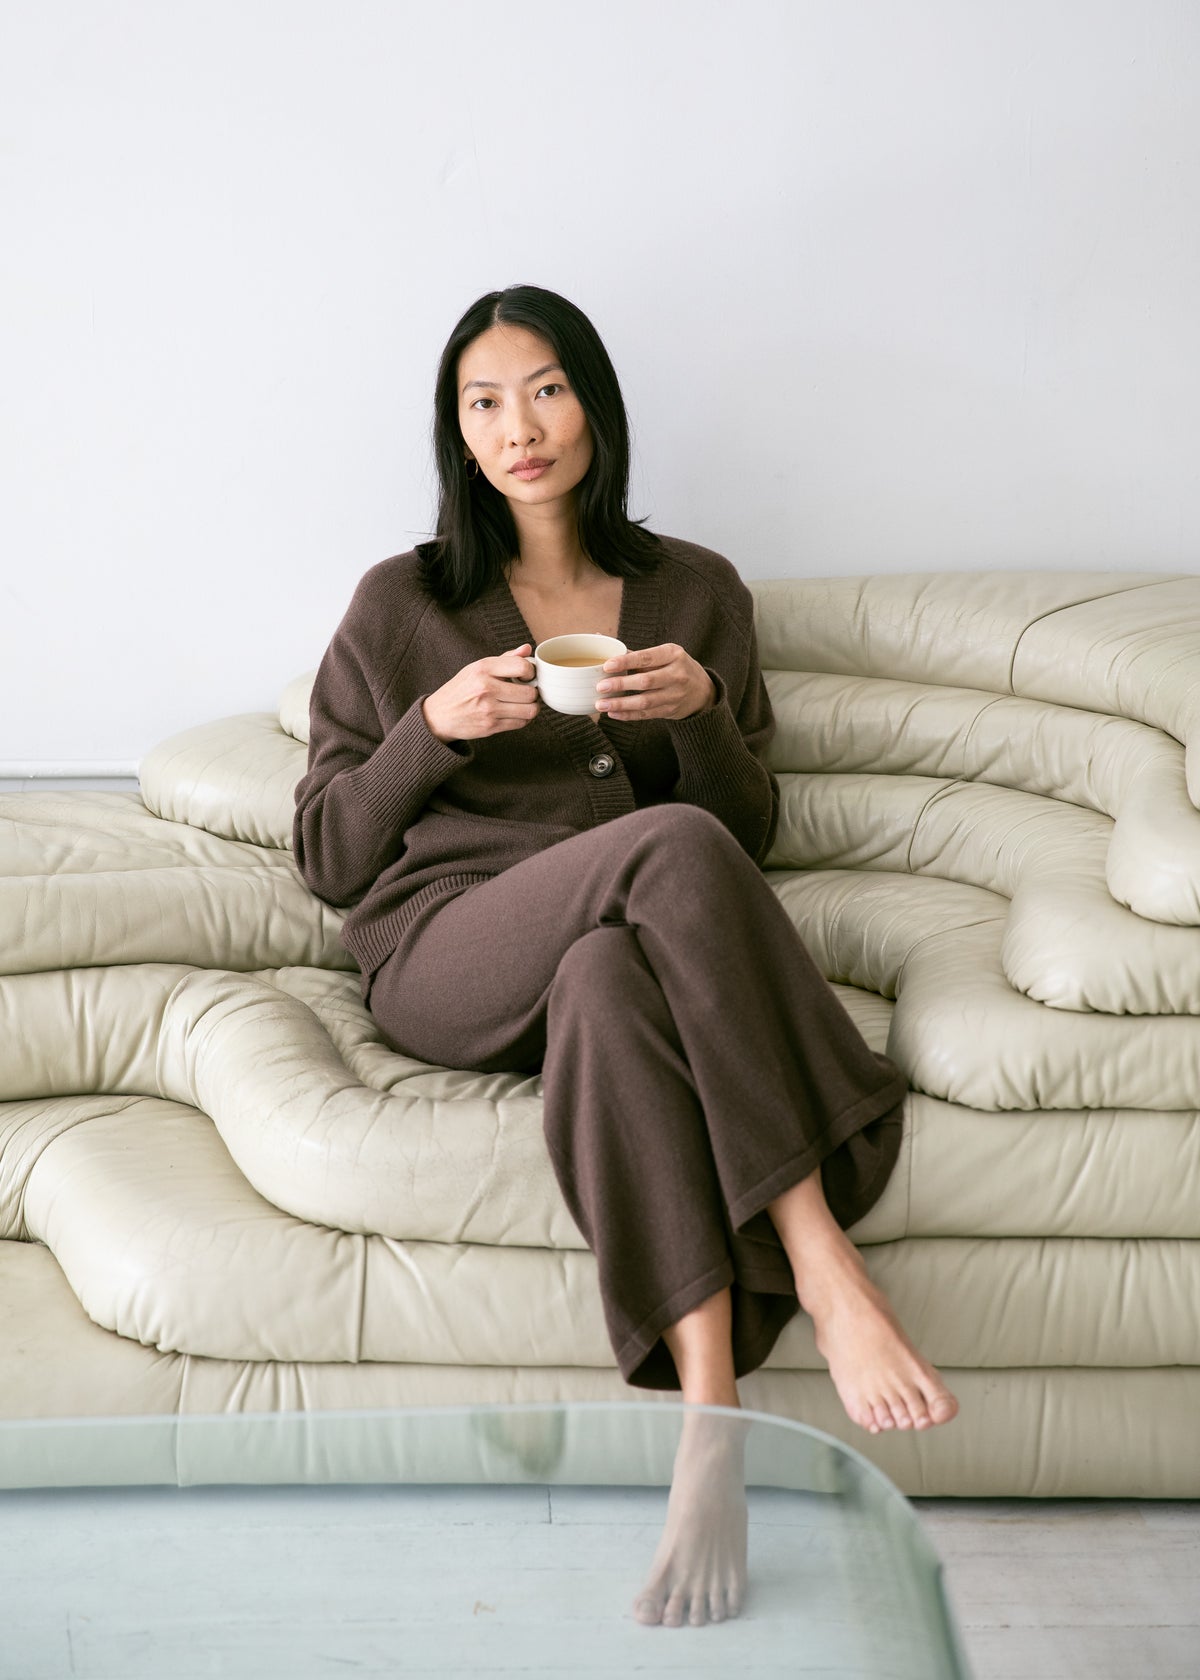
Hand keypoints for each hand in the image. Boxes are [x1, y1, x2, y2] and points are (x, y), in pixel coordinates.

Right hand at [421, 644, 539, 742]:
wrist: (439, 715)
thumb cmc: (461, 689)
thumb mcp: (477, 668)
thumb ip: (505, 659)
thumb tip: (527, 649)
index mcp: (483, 668)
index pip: (522, 666)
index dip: (531, 672)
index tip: (527, 676)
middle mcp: (486, 688)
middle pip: (530, 693)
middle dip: (533, 693)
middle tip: (527, 692)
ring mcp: (488, 709)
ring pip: (529, 710)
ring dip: (531, 707)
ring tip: (523, 703)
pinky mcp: (490, 726)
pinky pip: (520, 723)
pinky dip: (522, 719)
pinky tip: (515, 713)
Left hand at [593, 644, 716, 720]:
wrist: (703, 691)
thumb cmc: (675, 667)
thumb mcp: (664, 655)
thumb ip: (636, 653)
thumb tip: (602, 642)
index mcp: (673, 654)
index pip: (647, 658)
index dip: (626, 662)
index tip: (607, 665)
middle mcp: (677, 675)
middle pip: (646, 681)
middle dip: (621, 684)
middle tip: (600, 686)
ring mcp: (675, 695)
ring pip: (645, 701)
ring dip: (621, 703)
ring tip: (601, 704)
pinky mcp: (670, 711)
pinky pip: (646, 714)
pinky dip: (628, 715)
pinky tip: (613, 713)